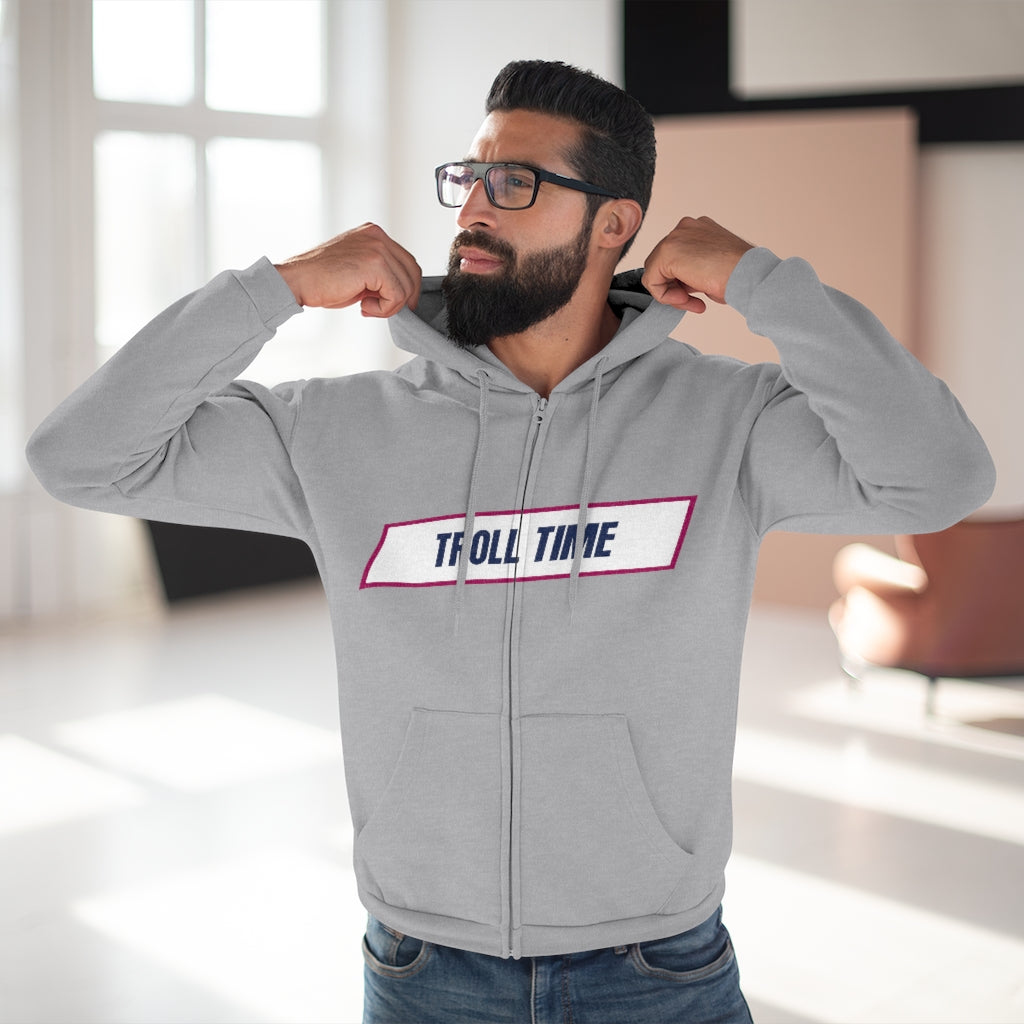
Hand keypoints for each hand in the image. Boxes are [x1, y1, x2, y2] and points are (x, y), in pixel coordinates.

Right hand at [274, 223, 420, 316]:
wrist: (297, 281)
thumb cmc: (321, 279)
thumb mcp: (357, 270)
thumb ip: (380, 273)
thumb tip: (401, 292)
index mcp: (374, 234)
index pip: (407, 261)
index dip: (406, 287)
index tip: (393, 303)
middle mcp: (377, 236)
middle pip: (412, 272)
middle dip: (404, 297)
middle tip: (383, 310)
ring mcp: (377, 248)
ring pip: (406, 286)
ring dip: (390, 305)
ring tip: (366, 307)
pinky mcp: (374, 264)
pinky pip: (396, 295)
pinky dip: (384, 309)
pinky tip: (363, 306)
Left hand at [641, 216, 752, 312]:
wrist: (749, 275)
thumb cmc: (739, 276)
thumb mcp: (712, 268)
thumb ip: (692, 270)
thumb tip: (679, 284)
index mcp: (699, 229)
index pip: (677, 258)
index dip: (683, 282)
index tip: (698, 296)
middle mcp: (685, 227)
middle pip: (662, 263)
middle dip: (675, 287)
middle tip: (693, 302)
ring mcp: (675, 236)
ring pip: (655, 272)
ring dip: (671, 293)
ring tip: (693, 302)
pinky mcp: (667, 251)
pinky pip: (651, 280)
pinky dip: (664, 296)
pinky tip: (686, 299)